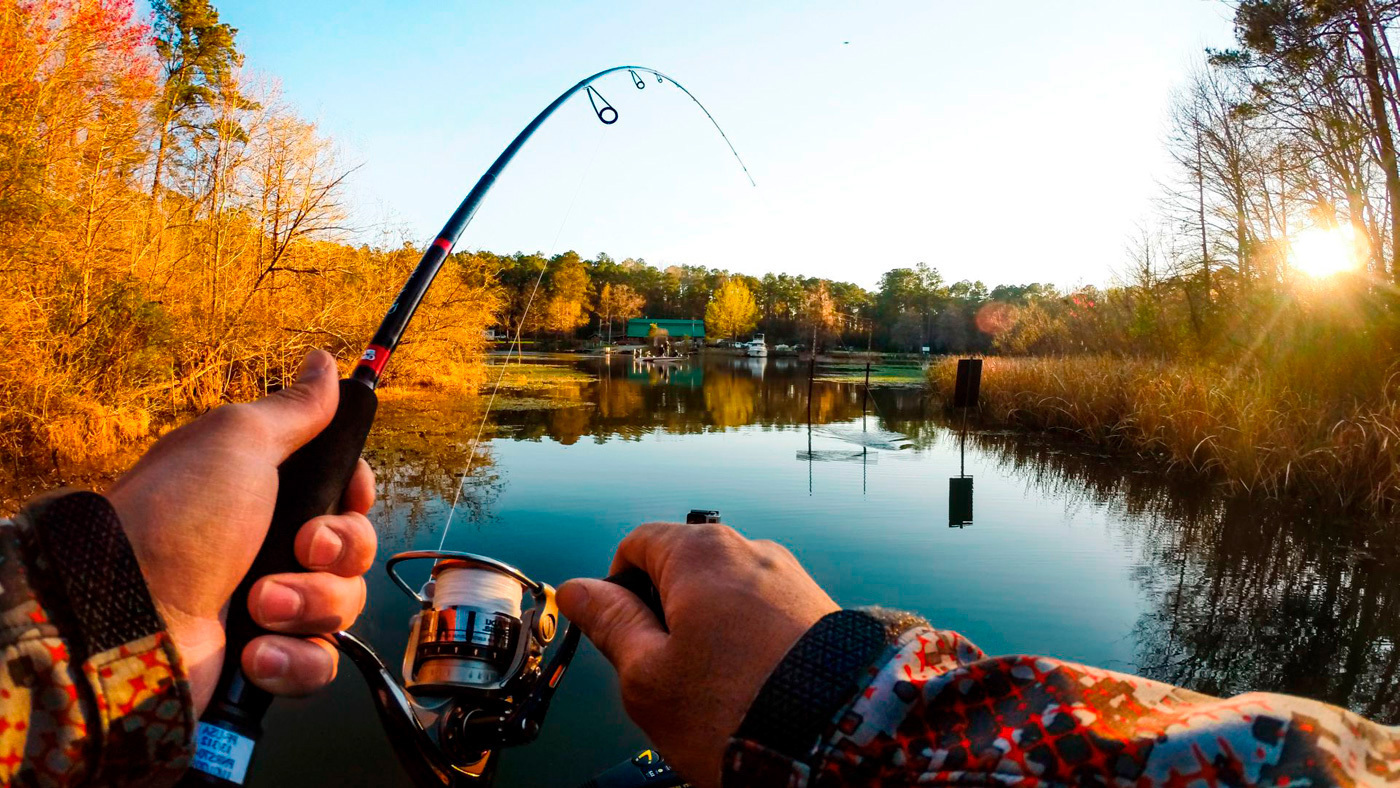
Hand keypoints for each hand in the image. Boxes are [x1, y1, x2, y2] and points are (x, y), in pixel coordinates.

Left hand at [106, 350, 377, 713]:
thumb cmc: (177, 518)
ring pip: (343, 607)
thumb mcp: (237, 442)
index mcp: (268, 494)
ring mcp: (269, 608)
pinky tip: (255, 652)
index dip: (357, 496)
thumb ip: (293, 408)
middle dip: (338, 549)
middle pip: (355, 548)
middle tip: (301, 547)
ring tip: (258, 605)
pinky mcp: (265, 661)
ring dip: (310, 604)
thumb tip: (325, 361)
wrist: (124, 618)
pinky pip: (319, 663)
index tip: (348, 494)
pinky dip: (294, 659)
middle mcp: (271, 548)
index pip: (347, 493)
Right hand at [557, 523, 838, 787]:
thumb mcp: (648, 674)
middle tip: (662, 673)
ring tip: (712, 690)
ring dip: (705, 632)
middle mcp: (750, 550)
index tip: (615, 633)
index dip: (614, 587)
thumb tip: (577, 591)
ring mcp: (790, 578)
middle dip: (663, 615)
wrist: (838, 741)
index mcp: (701, 552)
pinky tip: (749, 687)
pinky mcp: (819, 608)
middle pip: (682, 568)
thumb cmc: (734, 710)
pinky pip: (763, 614)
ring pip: (724, 595)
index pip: (636, 545)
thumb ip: (610, 623)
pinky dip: (745, 643)